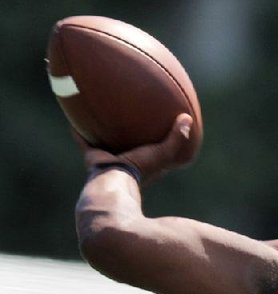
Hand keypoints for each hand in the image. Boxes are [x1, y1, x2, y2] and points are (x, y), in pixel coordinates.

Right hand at [76, 113, 194, 186]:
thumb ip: (175, 139)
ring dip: (104, 130)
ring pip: (106, 141)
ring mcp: (109, 161)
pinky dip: (79, 129)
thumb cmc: (139, 170)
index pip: (154, 150)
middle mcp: (126, 162)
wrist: (111, 182)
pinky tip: (74, 112)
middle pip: (129, 144)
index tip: (162, 127)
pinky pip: (84, 139)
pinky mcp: (93, 157)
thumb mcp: (161, 154)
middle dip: (130, 133)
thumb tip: (187, 118)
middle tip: (131, 116)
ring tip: (101, 112)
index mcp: (144, 164)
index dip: (159, 140)